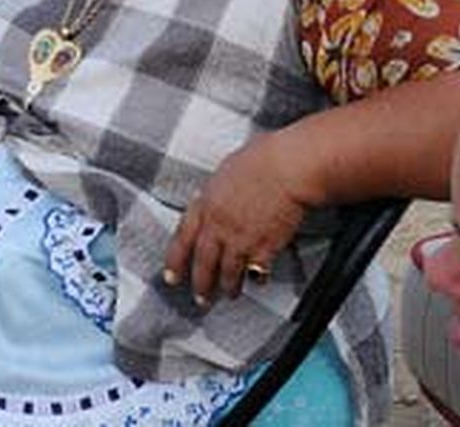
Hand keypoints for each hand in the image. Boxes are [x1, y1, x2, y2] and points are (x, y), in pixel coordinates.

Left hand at [162, 132, 312, 305]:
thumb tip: (213, 202)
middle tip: (201, 299)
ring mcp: (240, 239)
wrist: (287, 168)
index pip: (182, 239)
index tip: (172, 276)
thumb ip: (215, 194)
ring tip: (230, 294)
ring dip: (228, 287)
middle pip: (203, 263)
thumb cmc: (262, 160)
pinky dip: (257, 279)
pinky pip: (256, 272)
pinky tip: (258, 281)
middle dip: (201, 285)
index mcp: (206, 204)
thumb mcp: (225, 173)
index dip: (175, 261)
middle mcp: (219, 226)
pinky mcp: (264, 248)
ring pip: (228, 273)